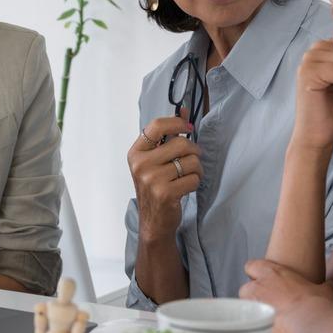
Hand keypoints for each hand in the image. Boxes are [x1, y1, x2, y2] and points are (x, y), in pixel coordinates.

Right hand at [127, 115, 201, 241]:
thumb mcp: (156, 160)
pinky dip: (195, 182)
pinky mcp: (165, 193)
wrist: (153, 221)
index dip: (177, 123)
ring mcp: (151, 179)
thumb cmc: (156, 187)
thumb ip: (169, 135)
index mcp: (136, 152)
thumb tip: (184, 110)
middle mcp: (141, 164)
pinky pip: (193, 178)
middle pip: (181, 143)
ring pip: (191, 161)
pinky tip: (186, 187)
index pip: (157, 125)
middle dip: (194, 151)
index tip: (188, 128)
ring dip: (196, 169)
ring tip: (188, 176)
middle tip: (193, 160)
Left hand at [241, 259, 332, 332]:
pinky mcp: (254, 322)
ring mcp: (254, 304)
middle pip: (245, 287)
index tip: (264, 281)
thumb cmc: (316, 304)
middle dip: (253, 295)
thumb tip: (331, 286)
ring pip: (244, 305)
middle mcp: (259, 286)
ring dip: (252, 310)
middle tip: (268, 303)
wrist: (311, 323)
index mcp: (272, 273)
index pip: (251, 266)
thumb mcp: (324, 290)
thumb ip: (324, 286)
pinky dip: (255, 326)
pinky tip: (269, 331)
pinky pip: (249, 323)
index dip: (256, 273)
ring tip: (266, 319)